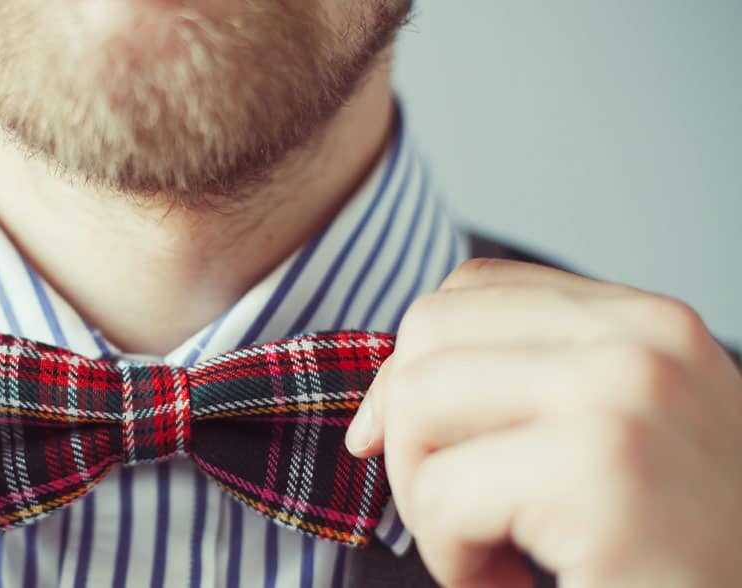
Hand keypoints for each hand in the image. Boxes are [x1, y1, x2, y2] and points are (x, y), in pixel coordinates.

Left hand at [345, 259, 741, 586]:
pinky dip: (449, 559)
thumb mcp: (613, 444)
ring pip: (418, 403)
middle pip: (430, 331)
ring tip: (488, 552)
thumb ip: (526, 389)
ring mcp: (623, 397)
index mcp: (647, 322)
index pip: (472, 288)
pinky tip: (506, 583)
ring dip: (424, 501)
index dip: (412, 366)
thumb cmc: (670, 557)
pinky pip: (441, 495)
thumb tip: (378, 409)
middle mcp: (643, 340)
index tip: (412, 444)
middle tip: (457, 514)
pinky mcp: (600, 472)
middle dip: (407, 433)